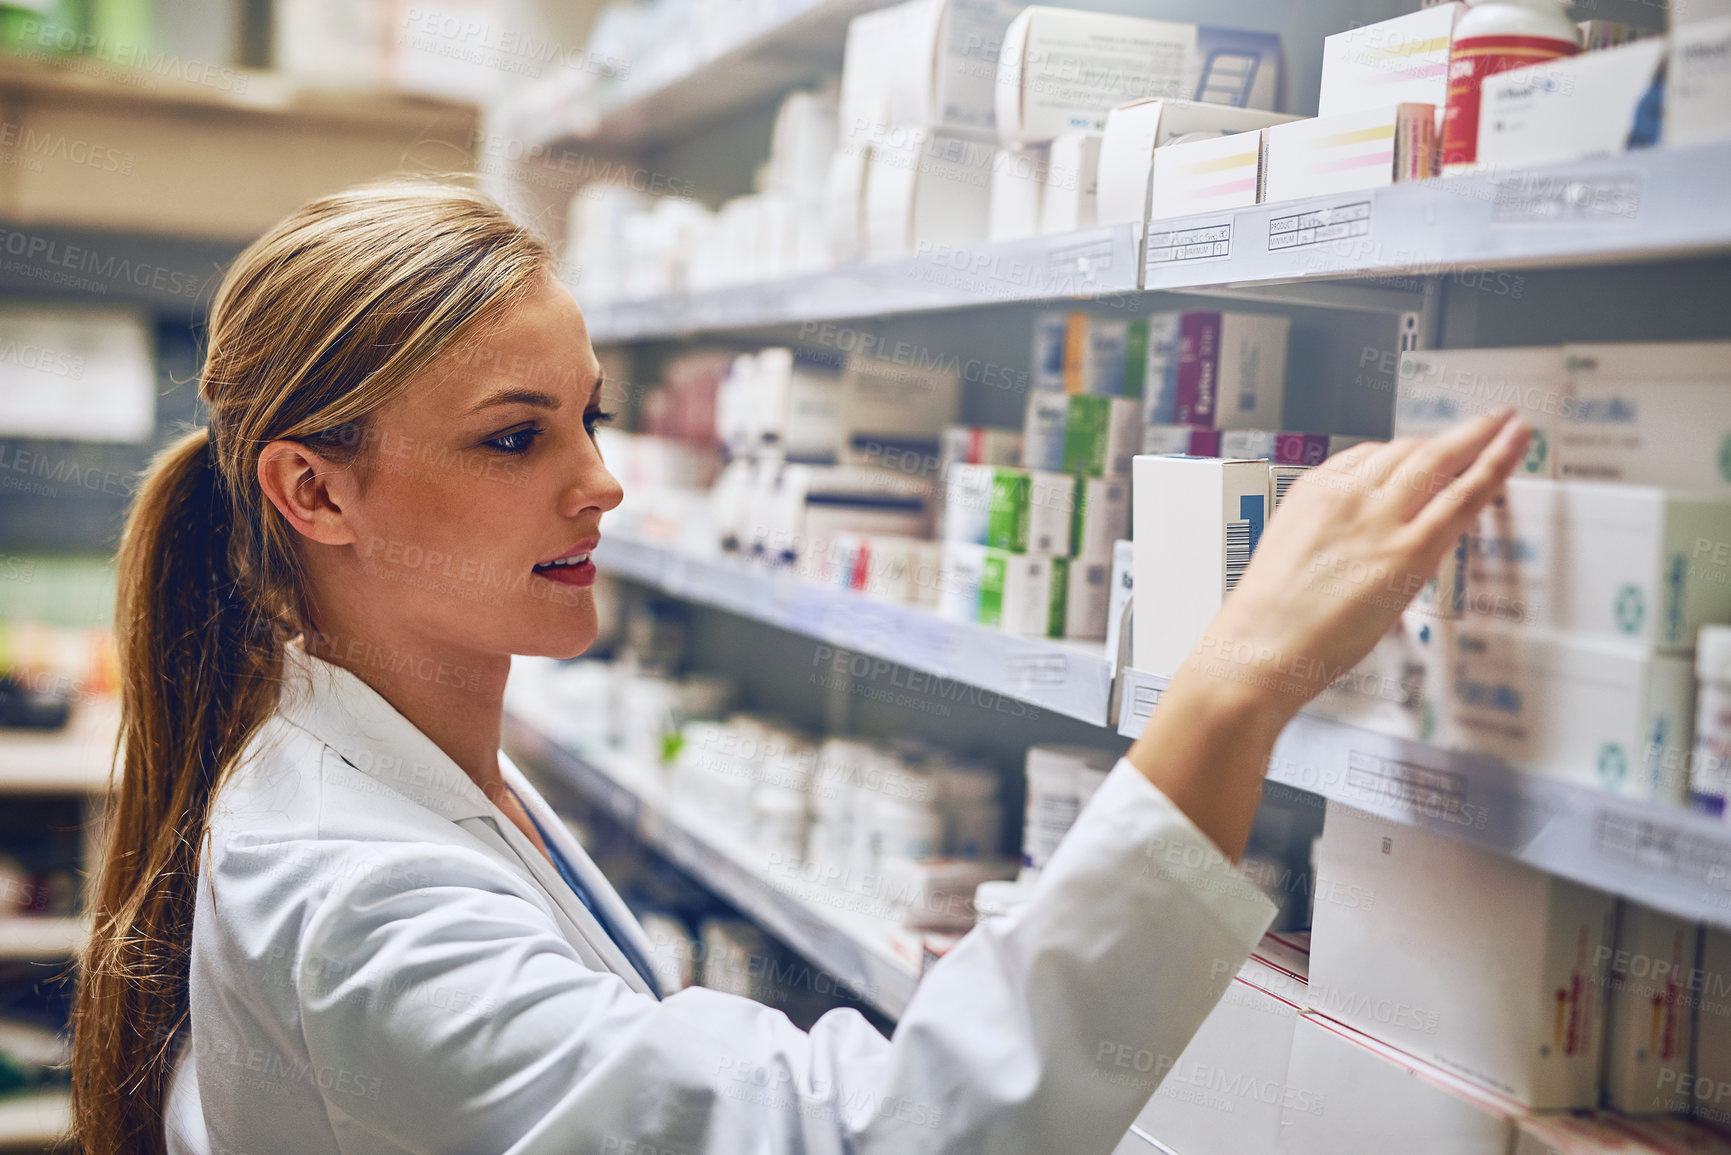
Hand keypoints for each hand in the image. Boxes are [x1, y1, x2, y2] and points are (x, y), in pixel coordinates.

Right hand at [1129, 410, 1529, 858]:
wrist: (1256, 649)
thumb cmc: (1264, 621)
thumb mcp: (1286, 558)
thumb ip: (1325, 540)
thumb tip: (1355, 550)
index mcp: (1311, 492)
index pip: (1368, 456)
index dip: (1403, 456)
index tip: (1422, 456)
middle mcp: (1347, 494)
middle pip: (1408, 450)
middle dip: (1448, 437)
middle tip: (1479, 425)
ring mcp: (1380, 518)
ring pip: (1438, 460)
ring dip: (1478, 436)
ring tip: (1507, 424)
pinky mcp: (1409, 550)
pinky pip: (1463, 495)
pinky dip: (1496, 463)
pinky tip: (1514, 443)